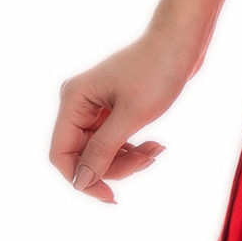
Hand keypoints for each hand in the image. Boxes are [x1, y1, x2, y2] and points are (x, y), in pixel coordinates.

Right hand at [50, 27, 200, 202]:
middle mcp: (78, 104)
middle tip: (148, 160)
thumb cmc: (156, 73)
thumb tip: (81, 181)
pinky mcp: (113, 110)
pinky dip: (135, 150)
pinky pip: (116, 143)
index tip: (111, 196)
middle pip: (84, 157)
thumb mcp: (130, 117)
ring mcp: (95, 107)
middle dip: (116, 167)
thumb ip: (103, 150)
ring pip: (102, 153)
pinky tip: (157, 146)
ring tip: (156, 150)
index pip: (61, 154)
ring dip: (130, 160)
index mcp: (73, 101)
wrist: (179, 44)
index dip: (82, 179)